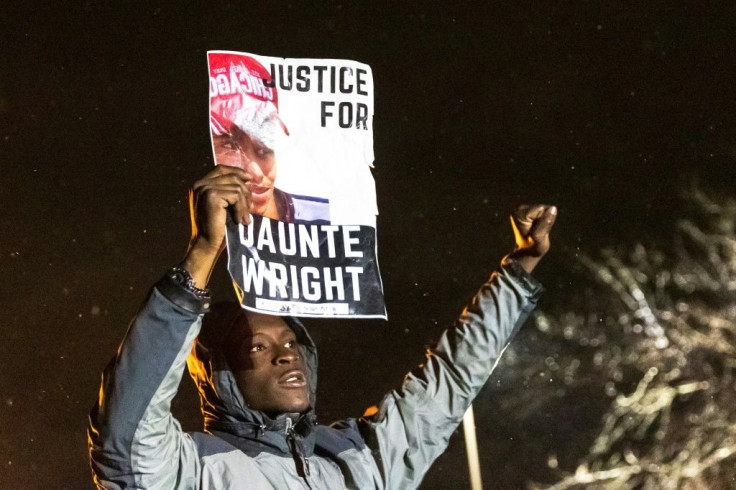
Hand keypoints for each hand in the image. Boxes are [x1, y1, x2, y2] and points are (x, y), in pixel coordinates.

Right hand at [181, 166, 250, 287]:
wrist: (208, 243)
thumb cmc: (218, 226)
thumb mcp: (225, 204)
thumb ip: (231, 190)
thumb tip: (249, 178)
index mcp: (201, 184)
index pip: (221, 169)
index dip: (236, 171)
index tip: (249, 179)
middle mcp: (200, 184)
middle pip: (232, 177)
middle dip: (245, 192)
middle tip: (249, 209)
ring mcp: (205, 188)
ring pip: (237, 187)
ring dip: (245, 204)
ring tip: (245, 218)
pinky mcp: (212, 195)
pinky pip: (236, 196)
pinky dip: (242, 209)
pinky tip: (240, 220)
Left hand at [506, 204, 556, 273]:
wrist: (527, 252)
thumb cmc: (532, 247)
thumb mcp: (540, 237)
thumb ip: (545, 223)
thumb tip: (553, 208)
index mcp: (519, 214)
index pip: (541, 209)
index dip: (544, 220)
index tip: (537, 231)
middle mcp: (519, 209)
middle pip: (543, 207)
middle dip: (544, 219)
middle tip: (538, 231)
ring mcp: (522, 209)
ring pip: (544, 209)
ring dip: (544, 220)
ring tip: (537, 230)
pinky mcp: (528, 210)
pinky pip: (544, 211)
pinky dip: (543, 220)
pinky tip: (537, 227)